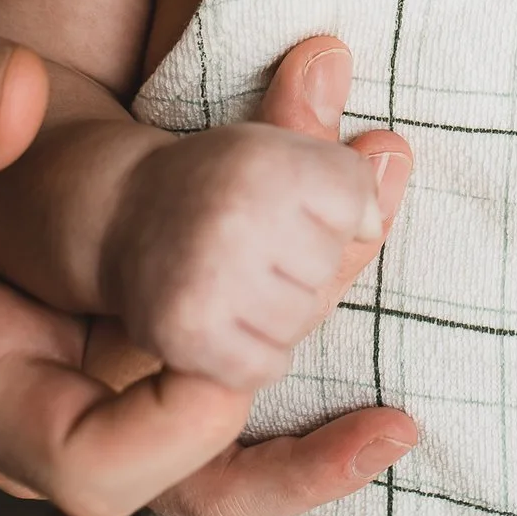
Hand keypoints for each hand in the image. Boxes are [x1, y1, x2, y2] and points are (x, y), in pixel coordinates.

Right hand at [0, 34, 413, 515]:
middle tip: (365, 202)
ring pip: (244, 377)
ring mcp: (109, 366)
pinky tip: (370, 205)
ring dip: (326, 276)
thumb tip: (13, 99)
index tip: (248, 326)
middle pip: (206, 437)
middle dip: (301, 326)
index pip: (92, 465)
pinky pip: (248, 329)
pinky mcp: (150, 318)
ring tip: (381, 169)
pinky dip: (312, 269)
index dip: (183, 420)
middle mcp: (54, 398)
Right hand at [99, 63, 405, 392]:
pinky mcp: (184, 334)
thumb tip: (394, 150)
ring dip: (282, 310)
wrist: (122, 217)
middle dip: (307, 263)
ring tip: (239, 278)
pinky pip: (266, 365)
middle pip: (331, 267)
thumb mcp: (286, 152)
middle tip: (256, 244)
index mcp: (263, 160)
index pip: (356, 204)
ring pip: (302, 319)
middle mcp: (233, 216)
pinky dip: (253, 354)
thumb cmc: (225, 185)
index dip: (335, 209)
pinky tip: (227, 317)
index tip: (290, 200)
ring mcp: (206, 279)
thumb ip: (348, 162)